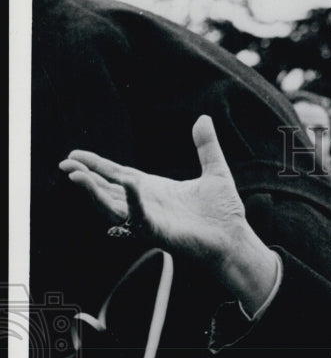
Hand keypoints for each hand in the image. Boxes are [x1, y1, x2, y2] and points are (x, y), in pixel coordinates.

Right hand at [59, 115, 277, 311]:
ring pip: (114, 207)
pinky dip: (133, 202)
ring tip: (77, 176)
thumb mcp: (215, 173)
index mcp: (155, 189)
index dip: (96, 165)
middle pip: (109, 190)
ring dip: (95, 192)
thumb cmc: (225, 214)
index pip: (119, 175)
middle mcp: (148, 204)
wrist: (237, 240)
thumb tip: (204, 118)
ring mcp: (152, 219)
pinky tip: (128, 185)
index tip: (74, 155)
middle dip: (86, 178)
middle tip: (65, 165)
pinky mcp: (161, 233)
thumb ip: (207, 146)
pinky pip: (141, 217)